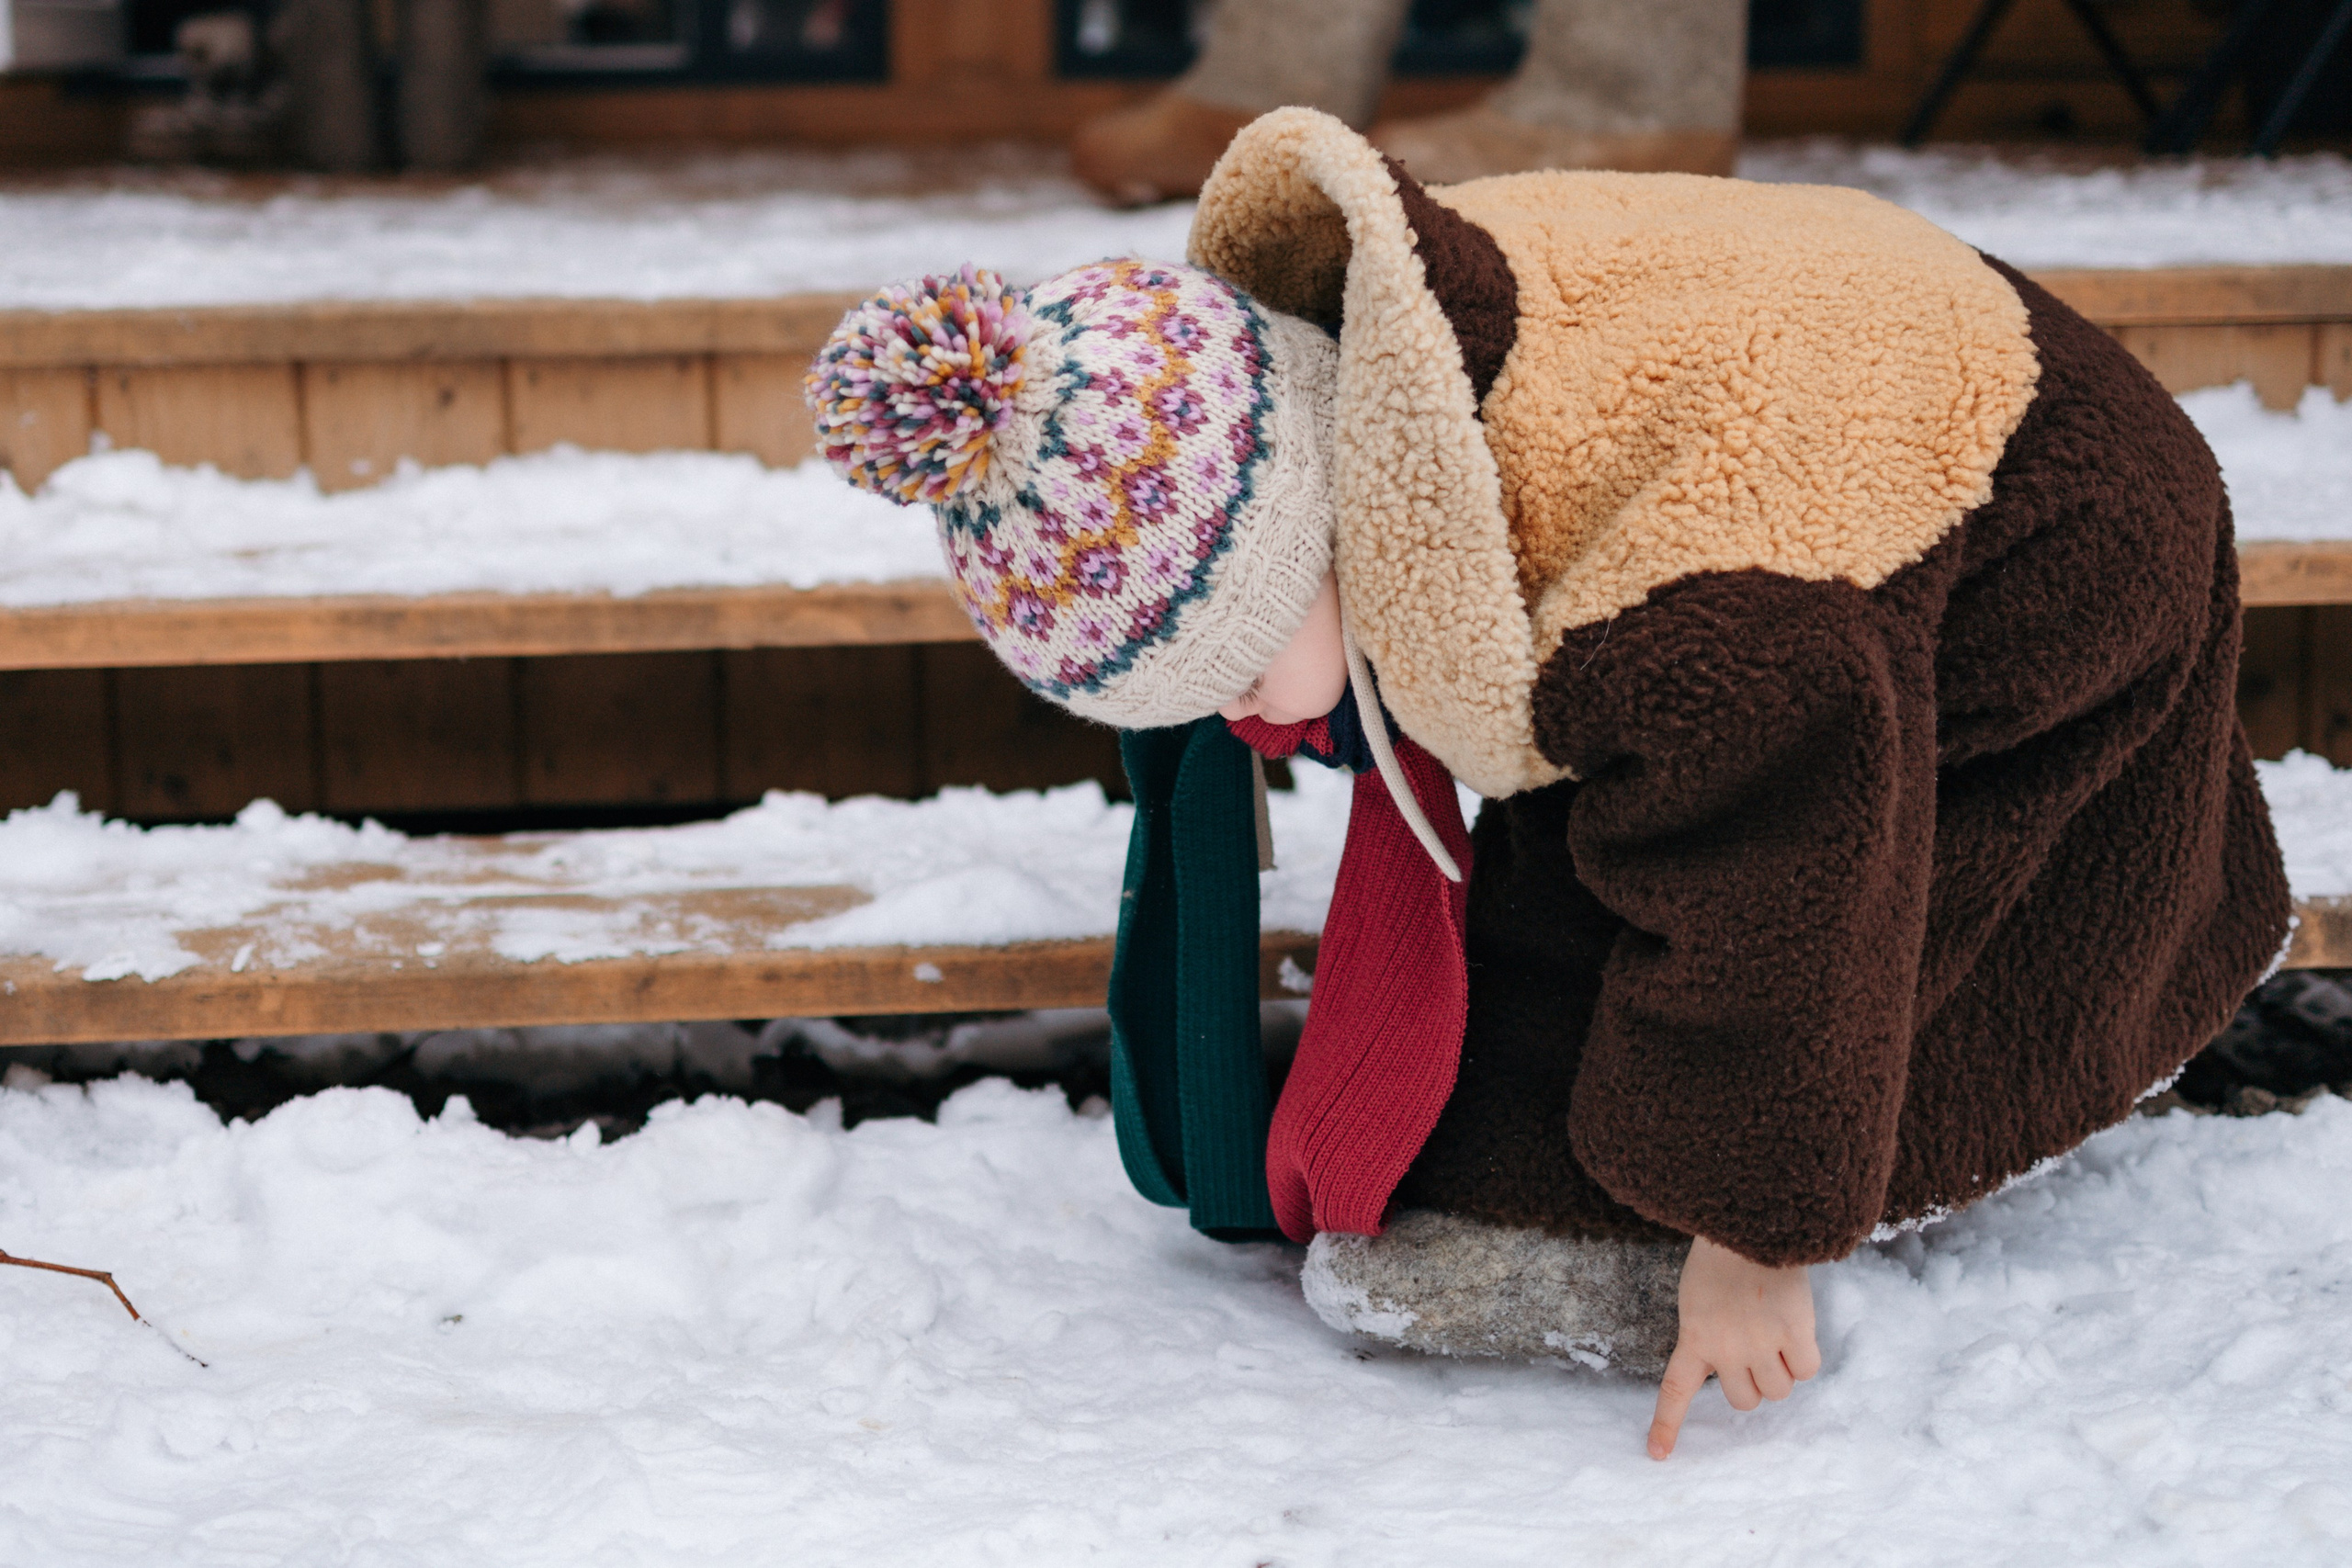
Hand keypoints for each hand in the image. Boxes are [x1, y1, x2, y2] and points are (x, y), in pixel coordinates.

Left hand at [1647, 1235, 1820, 1458]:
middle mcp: (1726, 1349)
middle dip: (1755, 1381)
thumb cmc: (1723, 1257)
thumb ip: (1710, 1333)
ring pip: (1780, 1390)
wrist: (1751, 1223)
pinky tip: (1798, 1327)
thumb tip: (1736, 1365)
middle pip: (1746, 1400)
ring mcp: (1761, 1343)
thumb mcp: (1697, 1297)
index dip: (1667, 1426)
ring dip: (1783, 1369)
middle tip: (1758, 1349)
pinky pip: (1808, 1369)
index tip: (1656, 1455)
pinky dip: (1806, 1355)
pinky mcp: (1795, 1332)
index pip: (1676, 1391)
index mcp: (1695, 1337)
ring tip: (1776, 1331)